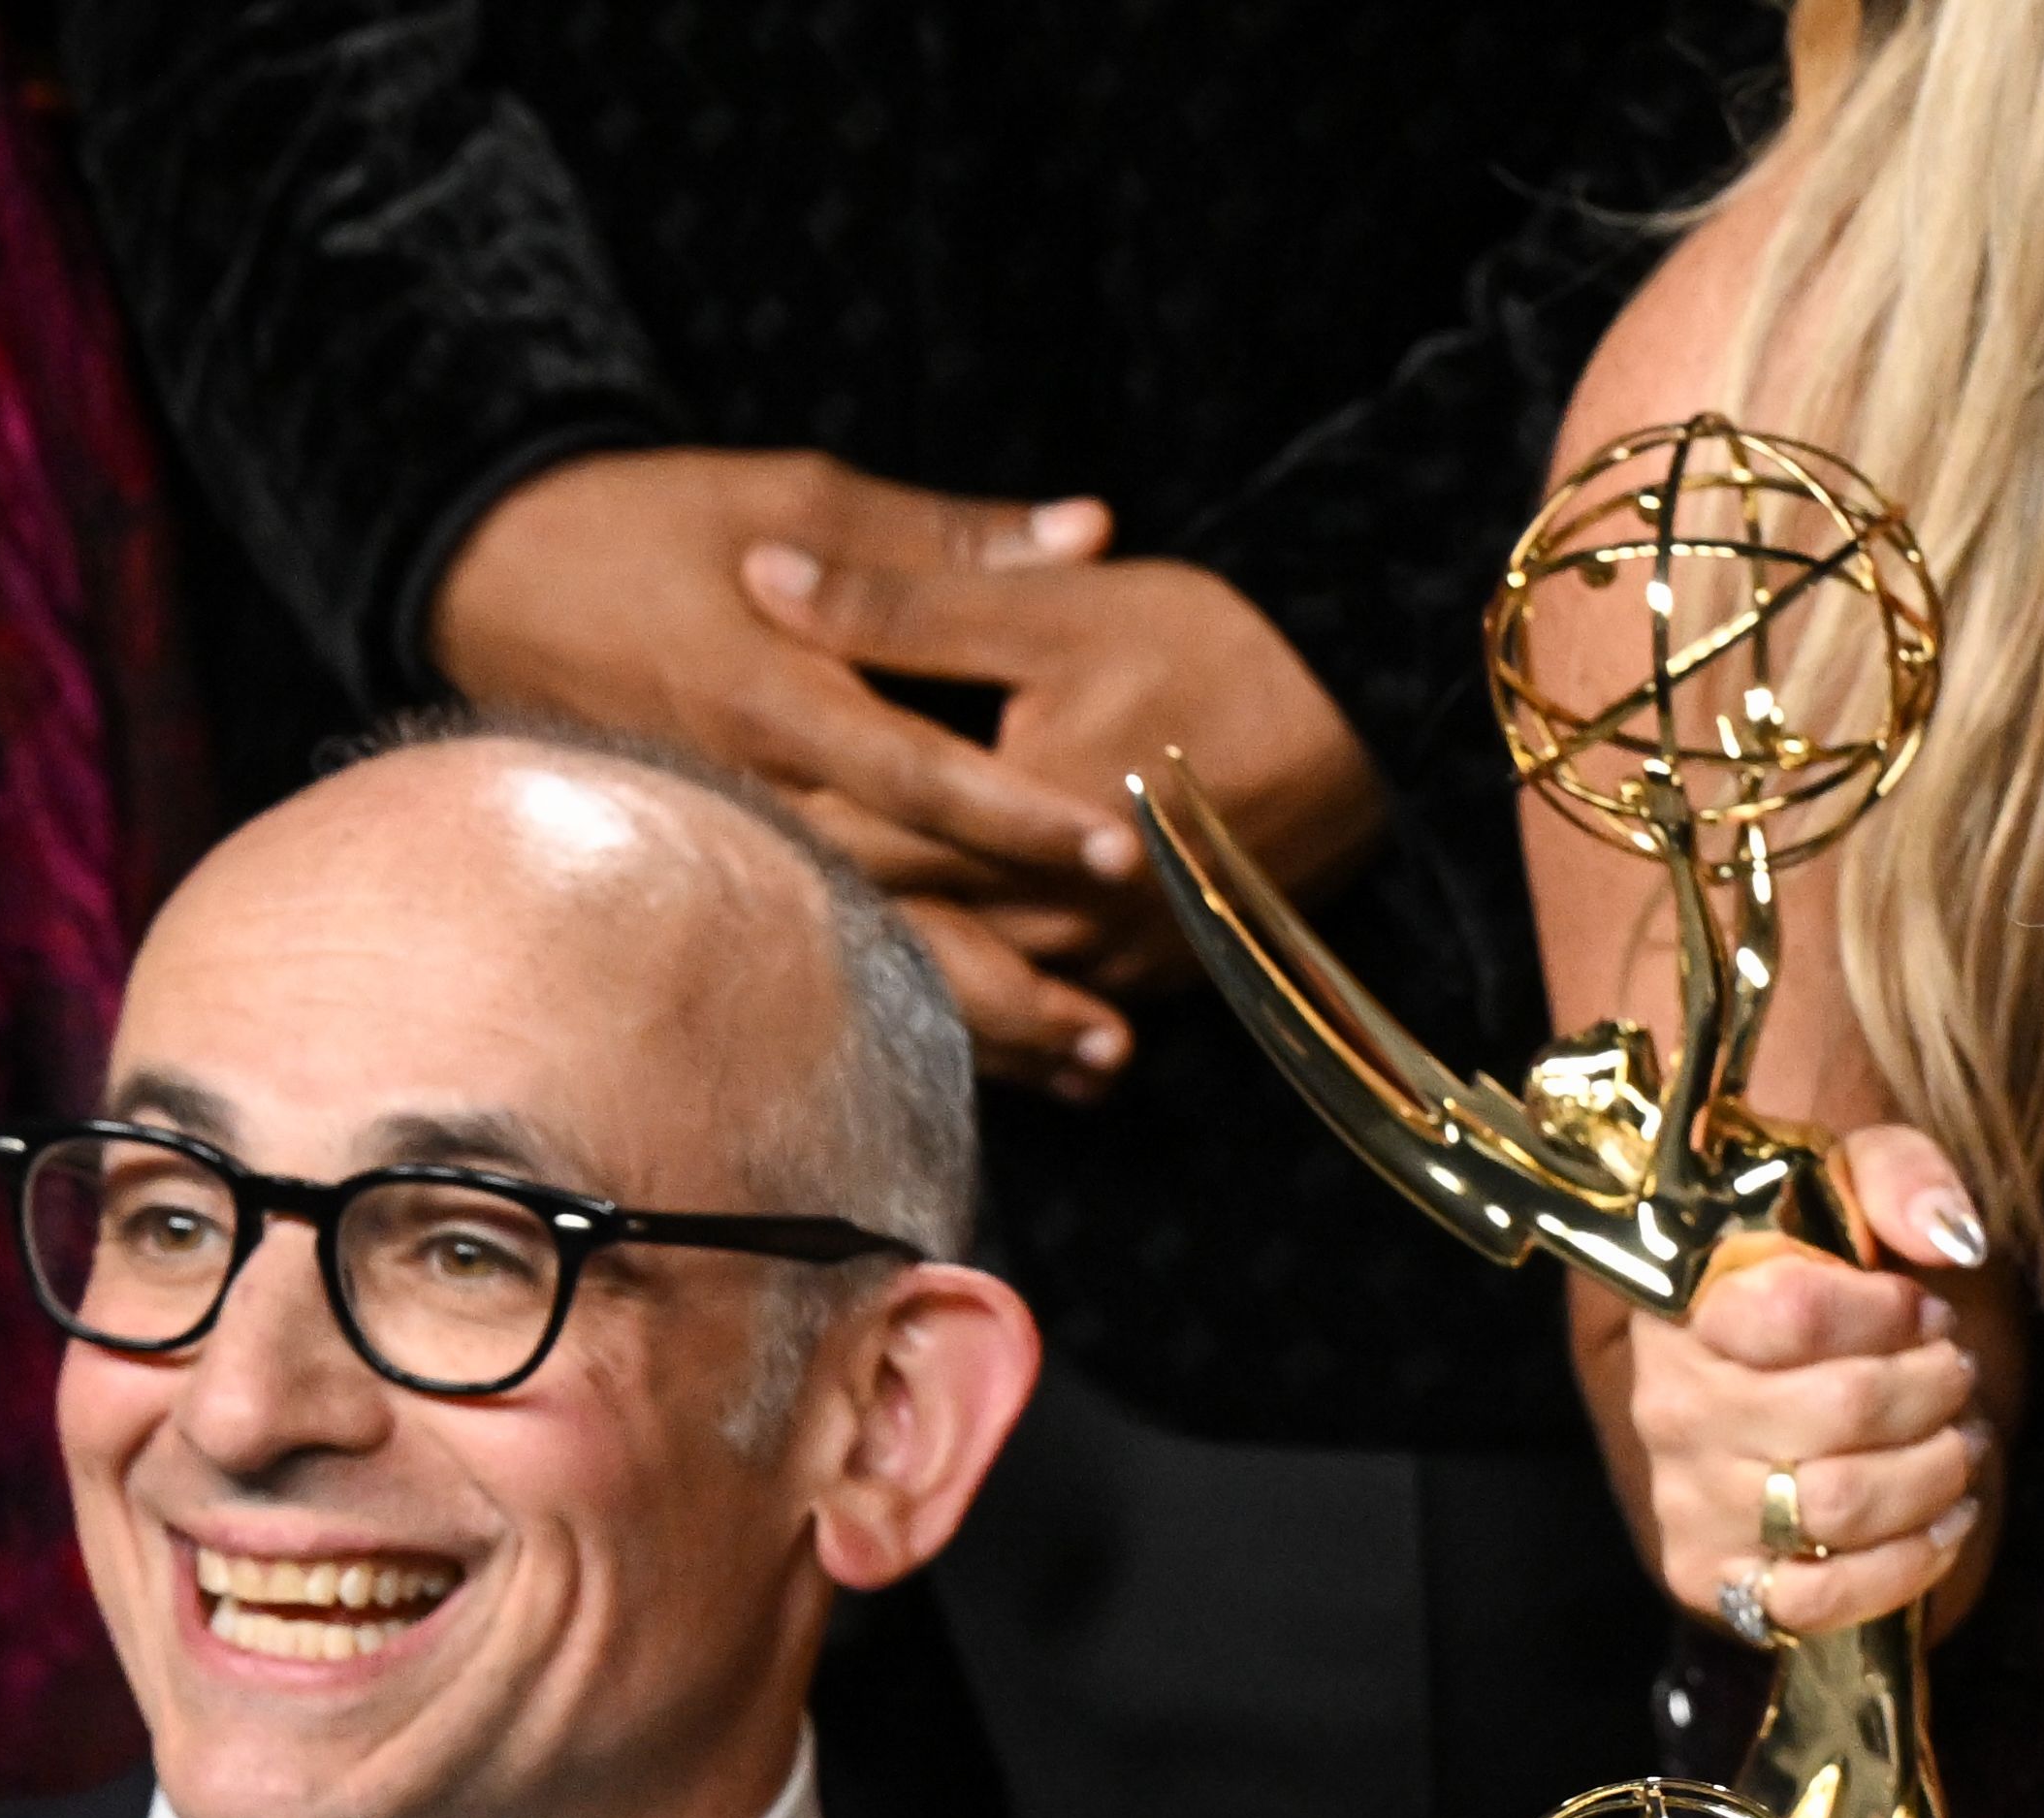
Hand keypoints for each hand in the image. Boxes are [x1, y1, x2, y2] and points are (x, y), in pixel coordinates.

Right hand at [425, 449, 1143, 1079]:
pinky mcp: (709, 878)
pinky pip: (820, 963)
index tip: (1112, 851)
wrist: (484, 574)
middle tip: (1123, 1038)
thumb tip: (1090, 531)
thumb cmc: (641, 521)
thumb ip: (945, 539)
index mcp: (768, 695)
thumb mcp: (792, 498)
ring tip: (1093, 1068)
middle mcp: (747, 797)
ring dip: (982, 1025)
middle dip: (1014, 979)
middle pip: (895, 910)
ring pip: (862, 962)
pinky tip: (1008, 1057)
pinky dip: (916, 1012)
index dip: (1014, 817)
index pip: (912, 774)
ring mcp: (724, 851)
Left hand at [733, 540, 1387, 1073]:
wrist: (1369, 727)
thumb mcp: (1055, 608)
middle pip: (897, 931)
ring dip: (885, 986)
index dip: (758, 828)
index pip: (853, 836)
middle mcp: (1053, 912)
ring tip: (782, 982)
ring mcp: (1103, 961)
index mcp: (1010, 814)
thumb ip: (904, 599)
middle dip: (802, 924)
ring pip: (965, 989)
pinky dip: (987, 1020)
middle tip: (688, 918)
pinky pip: (1045, 1014)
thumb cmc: (1210, 649)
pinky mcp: (1148, 980)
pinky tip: (929, 1020)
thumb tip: (766, 573)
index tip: (675, 814)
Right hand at [1606, 1131, 2006, 1642]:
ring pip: (1842, 1505)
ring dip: (1935, 1473)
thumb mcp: (1844, 1187)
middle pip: (1842, 1411)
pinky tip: (1947, 1522)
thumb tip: (1953, 1238)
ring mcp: (1690, 1501)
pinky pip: (1819, 1602)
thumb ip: (1897, 1178)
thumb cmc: (1812, 1279)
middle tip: (1957, 1376)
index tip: (1922, 1311)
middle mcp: (1675, 1407)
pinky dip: (1905, 1568)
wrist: (1750, 1376)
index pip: (1796, 1311)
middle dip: (1934, 1392)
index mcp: (1690, 1306)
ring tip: (1962, 1443)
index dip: (1889, 1313)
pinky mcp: (1714, 1578)